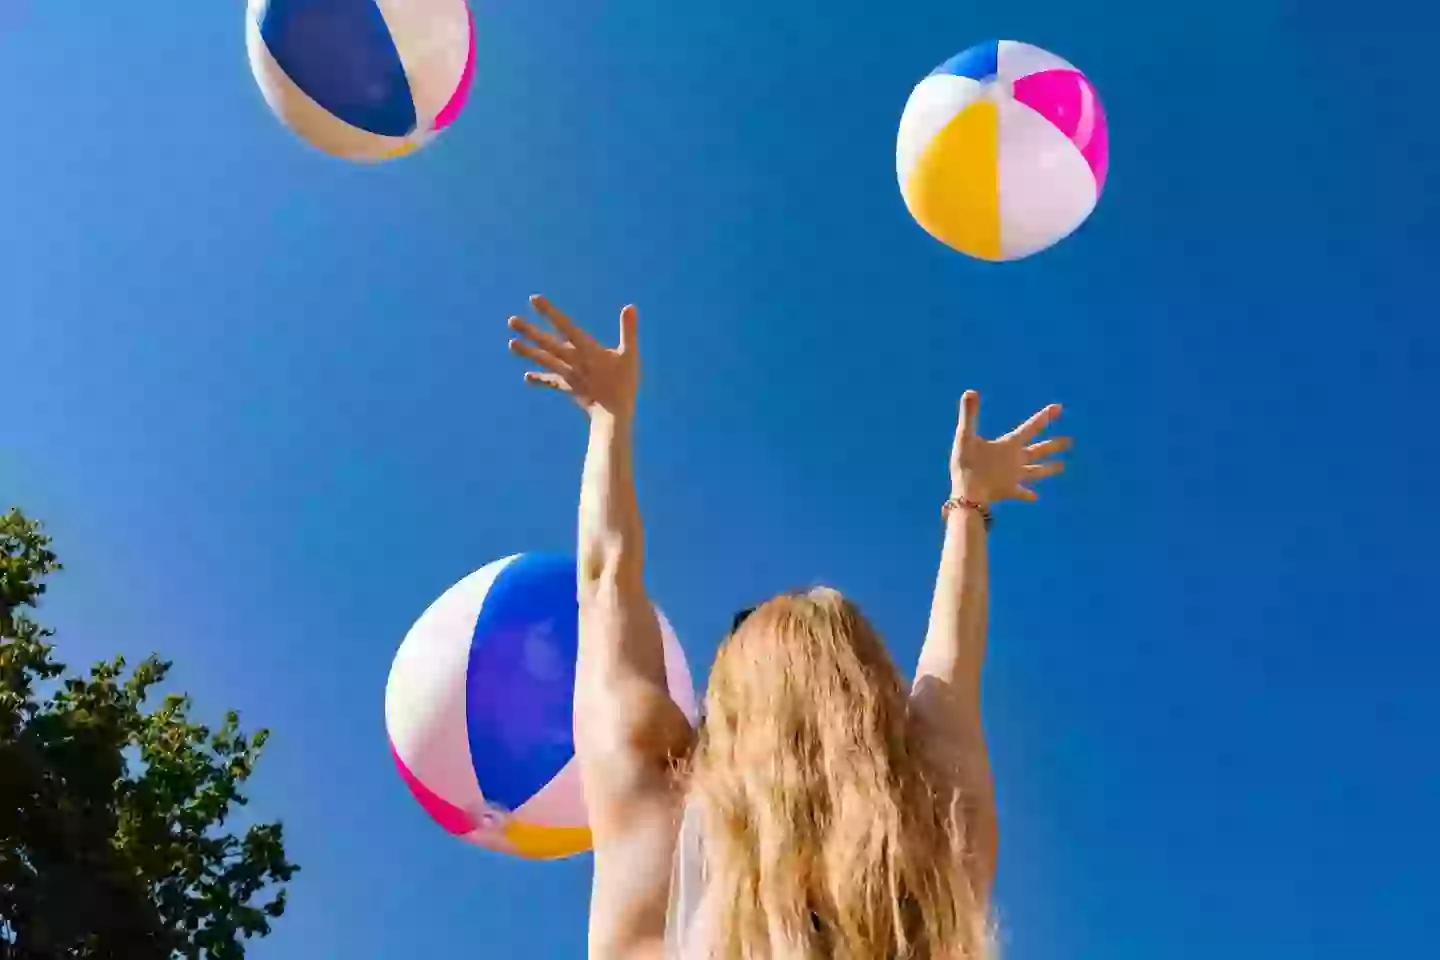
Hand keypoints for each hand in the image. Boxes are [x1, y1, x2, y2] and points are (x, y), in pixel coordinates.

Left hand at [508, 295, 639, 420]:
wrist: (613, 414)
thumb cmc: (624, 383)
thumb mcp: (630, 355)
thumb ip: (629, 330)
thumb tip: (630, 306)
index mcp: (587, 349)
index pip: (565, 326)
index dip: (550, 312)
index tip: (534, 299)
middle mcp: (573, 360)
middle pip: (548, 344)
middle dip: (530, 332)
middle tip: (511, 321)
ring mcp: (568, 374)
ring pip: (545, 361)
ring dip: (527, 352)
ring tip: (511, 344)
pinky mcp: (568, 387)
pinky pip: (552, 382)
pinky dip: (540, 379)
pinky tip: (526, 377)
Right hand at [951, 390, 1069, 504]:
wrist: (968, 495)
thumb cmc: (966, 464)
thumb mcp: (964, 436)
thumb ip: (969, 415)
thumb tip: (970, 391)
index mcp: (1009, 445)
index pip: (1030, 427)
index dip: (1044, 417)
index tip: (1059, 408)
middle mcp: (1017, 460)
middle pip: (1039, 451)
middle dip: (1055, 445)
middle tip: (1070, 442)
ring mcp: (1015, 477)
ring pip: (1036, 472)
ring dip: (1049, 469)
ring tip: (1063, 466)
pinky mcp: (1009, 491)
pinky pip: (1021, 493)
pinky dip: (1028, 495)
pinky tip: (1035, 497)